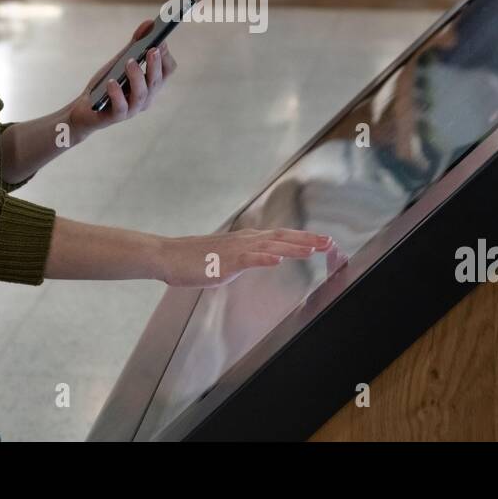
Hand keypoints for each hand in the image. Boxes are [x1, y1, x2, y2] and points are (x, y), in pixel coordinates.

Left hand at [67, 19, 176, 139]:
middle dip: (155, 64)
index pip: (167, 71)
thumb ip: (135, 45)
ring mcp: (132, 109)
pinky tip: (112, 82)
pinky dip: (117, 93)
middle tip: (152, 49)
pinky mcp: (116, 116)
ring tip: (130, 62)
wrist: (85, 110)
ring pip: (141, 93)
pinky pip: (121, 106)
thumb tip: (149, 24)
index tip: (161, 41)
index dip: (166, 56)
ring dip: (137, 76)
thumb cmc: (106, 85)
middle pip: (157, 81)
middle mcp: (146, 97)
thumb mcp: (120, 62)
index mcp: (150, 84)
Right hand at [158, 229, 334, 287]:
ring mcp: (235, 250)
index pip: (281, 237)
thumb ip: (245, 258)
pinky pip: (248, 259)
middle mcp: (245, 240)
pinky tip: (279, 260)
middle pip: (282, 238)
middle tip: (330, 243)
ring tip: (313, 249)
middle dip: (307, 240)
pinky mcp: (224, 262)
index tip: (323, 241)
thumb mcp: (226, 258)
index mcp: (247, 240)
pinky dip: (264, 258)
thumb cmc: (194, 259)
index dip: (303, 238)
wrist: (168, 256)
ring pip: (270, 246)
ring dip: (293, 247)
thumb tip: (259, 259)